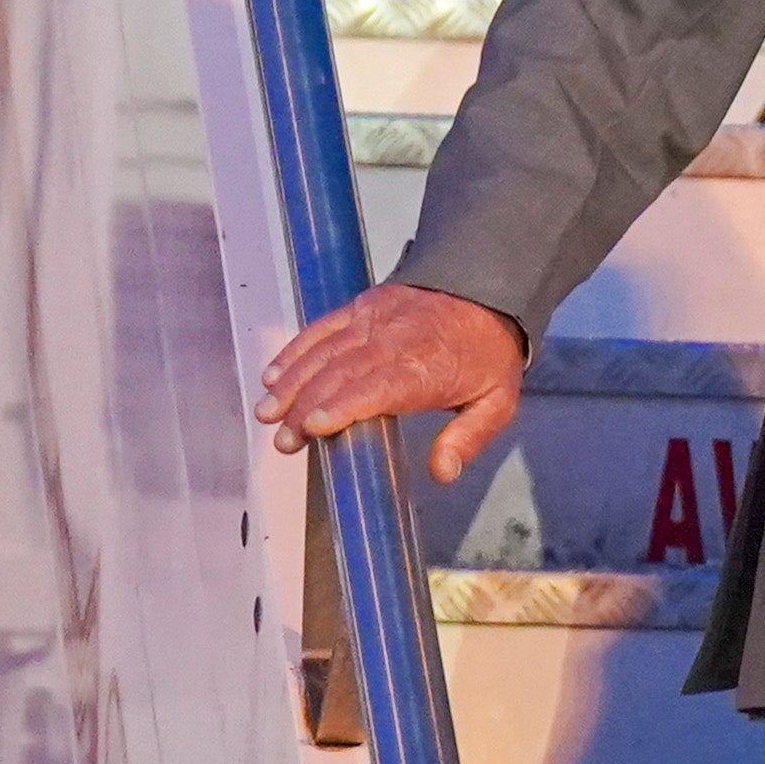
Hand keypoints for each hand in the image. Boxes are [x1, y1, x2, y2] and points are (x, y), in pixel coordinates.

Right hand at [254, 285, 525, 481]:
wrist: (487, 290)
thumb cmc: (486, 354)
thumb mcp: (497, 402)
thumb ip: (468, 439)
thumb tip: (442, 473)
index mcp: (427, 367)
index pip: (377, 387)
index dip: (342, 405)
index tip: (313, 426)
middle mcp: (394, 340)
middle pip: (341, 373)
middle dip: (305, 406)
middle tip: (282, 440)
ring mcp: (374, 319)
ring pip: (324, 351)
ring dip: (291, 383)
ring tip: (267, 412)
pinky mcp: (362, 306)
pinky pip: (322, 328)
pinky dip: (295, 350)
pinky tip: (272, 374)